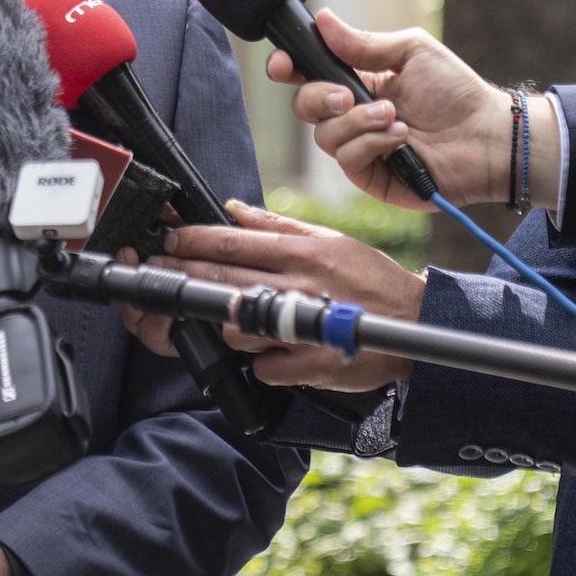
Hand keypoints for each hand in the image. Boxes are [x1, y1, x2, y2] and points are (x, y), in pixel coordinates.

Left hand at [127, 202, 420, 387]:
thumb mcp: (328, 240)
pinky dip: (256, 361)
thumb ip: (277, 227)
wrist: (418, 320)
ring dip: (218, 321)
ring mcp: (306, 326)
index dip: (191, 240)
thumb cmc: (370, 278)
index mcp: (301, 253)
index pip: (232, 242)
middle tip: (157, 270)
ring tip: (205, 315)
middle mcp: (299, 285)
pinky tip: (258, 352)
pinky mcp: (314, 365)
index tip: (168, 240)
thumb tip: (232, 209)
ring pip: (237, 325)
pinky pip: (264, 366)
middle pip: (223, 278)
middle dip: (182, 273)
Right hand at [270, 11, 530, 205]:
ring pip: (323, 135)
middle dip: (320, 97)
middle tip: (349, 93)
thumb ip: (364, 43)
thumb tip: (323, 20)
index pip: (309, 74)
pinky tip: (400, 136)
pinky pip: (347, 159)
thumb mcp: (411, 52)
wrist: (487, 136)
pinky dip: (371, 143)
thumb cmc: (456, 92)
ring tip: (394, 115)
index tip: (283, 64)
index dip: (288, 68)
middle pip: (305, 106)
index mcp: (358, 80)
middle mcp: (353, 115)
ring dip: (357, 121)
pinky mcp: (371, 176)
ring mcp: (360, 147)